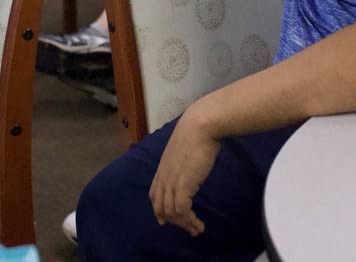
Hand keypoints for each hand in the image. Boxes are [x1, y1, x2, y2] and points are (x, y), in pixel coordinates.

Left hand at [149, 107, 221, 235]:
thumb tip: (193, 160)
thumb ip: (184, 157)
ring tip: (197, 229)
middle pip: (160, 206)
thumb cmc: (197, 131)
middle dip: (173, 221)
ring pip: (171, 212)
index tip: (165, 220)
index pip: (154, 194)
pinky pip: (181, 211)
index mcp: (163, 167)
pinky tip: (199, 224)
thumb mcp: (186, 147)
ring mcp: (171, 182)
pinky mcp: (182, 186)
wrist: (200, 125)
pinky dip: (189, 221)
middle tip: (188, 229)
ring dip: (184, 224)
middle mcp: (164, 177)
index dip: (158, 208)